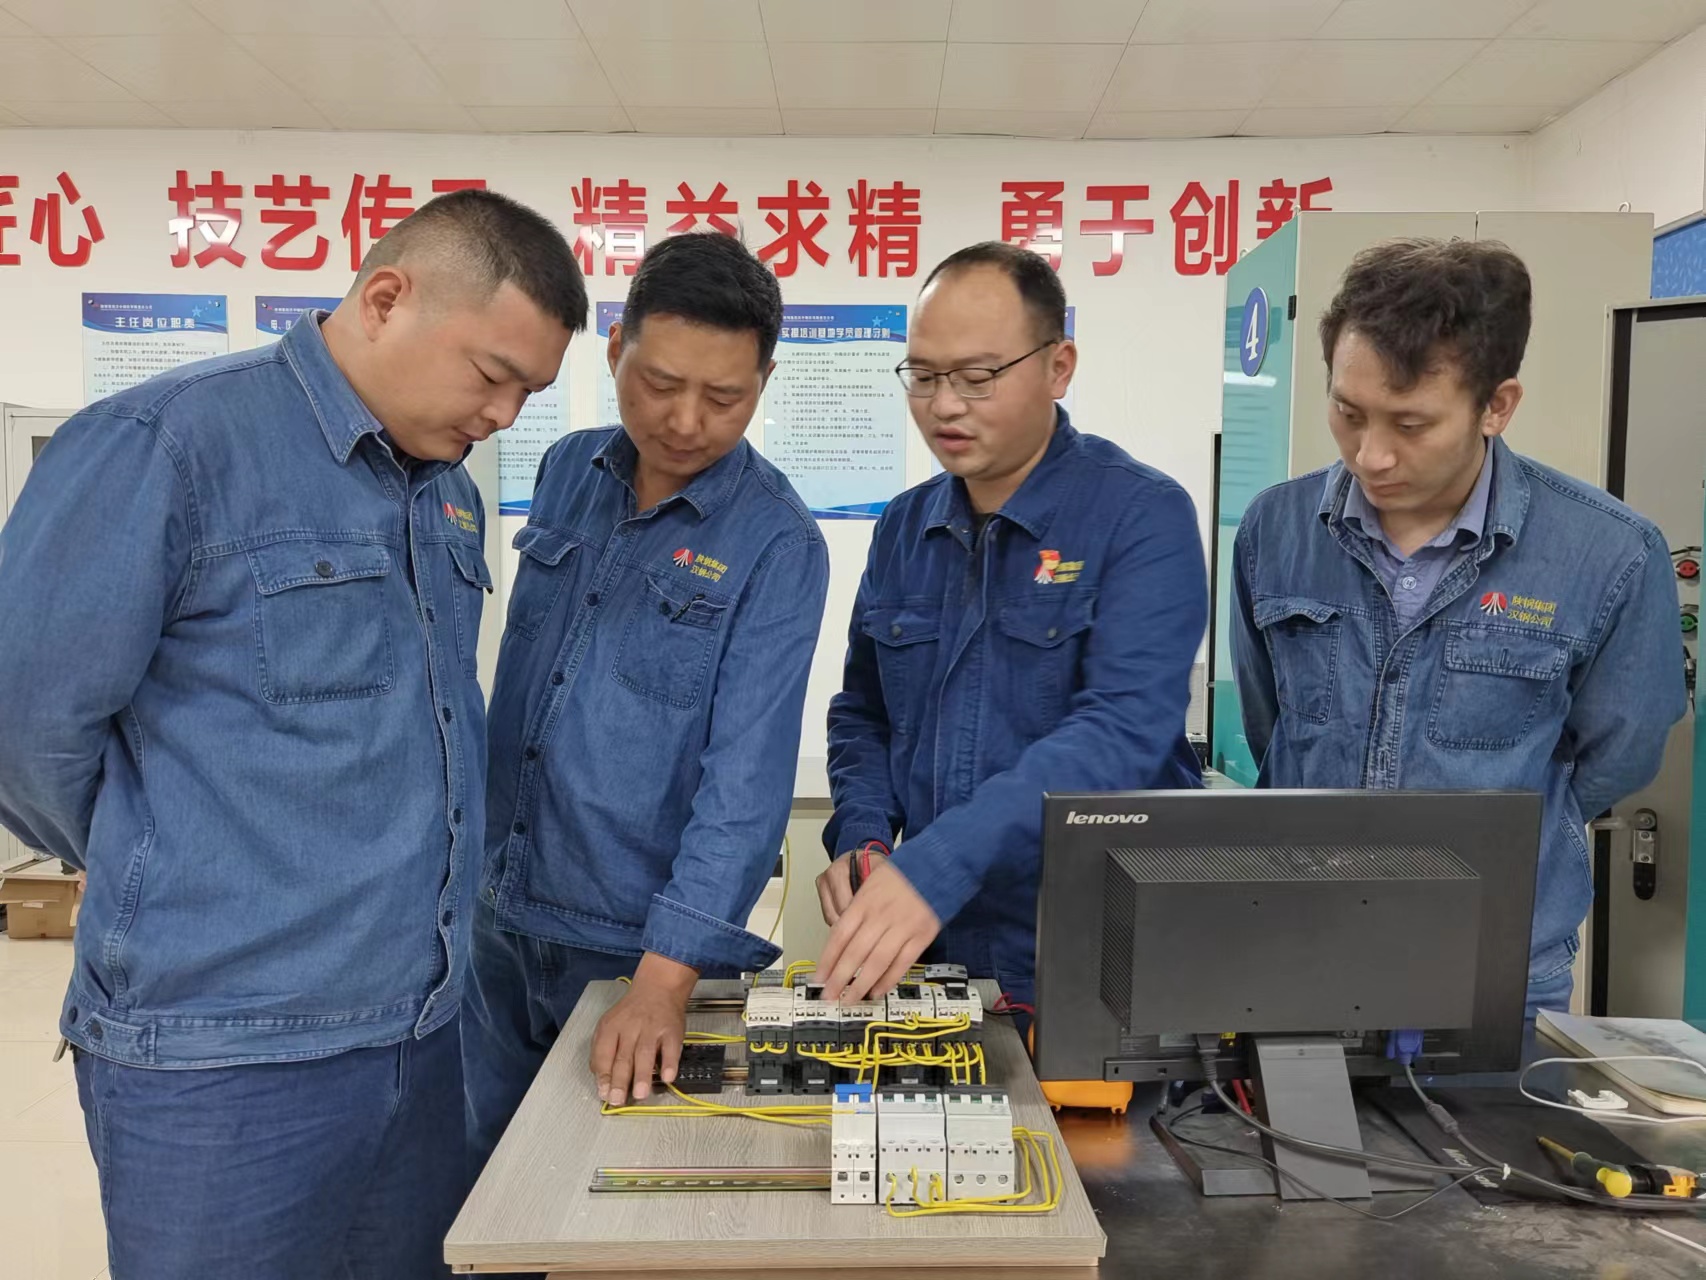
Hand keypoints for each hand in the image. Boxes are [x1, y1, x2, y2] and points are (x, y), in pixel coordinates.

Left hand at [590, 952, 695, 1106]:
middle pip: (623, 1056)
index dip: (603, 1075)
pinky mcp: (672, 1031)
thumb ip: (603, 1051)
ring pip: (645, 1054)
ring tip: (640, 1094)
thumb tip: (601, 1081)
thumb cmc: (632, 1013)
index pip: (603, 1053)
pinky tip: (667, 1077)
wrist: (659, 988)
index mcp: (611, 1027)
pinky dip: (669, 1063)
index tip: (604, 1093)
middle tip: (618, 1100)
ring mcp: (652, 1029)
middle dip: (619, 1080)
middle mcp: (630, 1028)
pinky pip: (671, 1049)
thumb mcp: (610, 1025)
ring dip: (642, 1075)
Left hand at [816, 860, 939, 1003]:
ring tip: (849, 1000)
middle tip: (828, 996)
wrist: (936, 866)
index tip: (819, 977)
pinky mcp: (921, 936)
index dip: (827, 959)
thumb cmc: (900, 877)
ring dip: (861, 984)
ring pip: (877, 961)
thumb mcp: (870, 884)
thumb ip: (856, 911)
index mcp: (865, 902)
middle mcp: (881, 915)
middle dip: (839, 978)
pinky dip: (889, 979)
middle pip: (855, 952)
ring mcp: (902, 927)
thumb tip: (840, 943)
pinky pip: (902, 963)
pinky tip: (877, 991)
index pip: (840, 935)